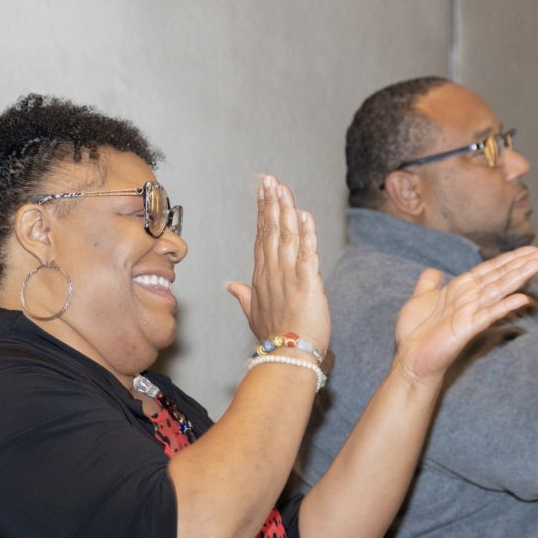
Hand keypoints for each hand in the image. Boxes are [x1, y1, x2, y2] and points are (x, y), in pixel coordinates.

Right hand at [227, 175, 330, 348]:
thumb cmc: (274, 339)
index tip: (263, 192)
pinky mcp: (307, 283)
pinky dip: (307, 234)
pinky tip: (305, 216)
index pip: (261, 238)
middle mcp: (273, 272)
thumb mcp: (254, 314)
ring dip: (285, 210)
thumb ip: (243, 295)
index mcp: (262, 277)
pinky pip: (307, 254)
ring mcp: (289, 276)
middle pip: (271, 230)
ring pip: (286, 236)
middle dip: (271, 202)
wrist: (287, 358)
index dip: (263, 213)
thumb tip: (230, 285)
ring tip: (282, 188)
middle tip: (270, 179)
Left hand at [393, 246, 537, 383]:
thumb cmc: (416, 332)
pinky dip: (505, 306)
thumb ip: (428, 283)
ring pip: (500, 290)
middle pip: (502, 276)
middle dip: (524, 264)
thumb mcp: (419, 299)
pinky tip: (522, 299)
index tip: (533, 249)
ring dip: (520, 277)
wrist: (410, 357)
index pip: (492, 269)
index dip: (512, 258)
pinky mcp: (468, 328)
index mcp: (462, 288)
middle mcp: (471, 298)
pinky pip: (489, 314)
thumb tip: (433, 271)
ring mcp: (471, 313)